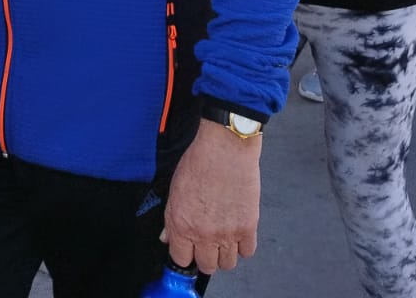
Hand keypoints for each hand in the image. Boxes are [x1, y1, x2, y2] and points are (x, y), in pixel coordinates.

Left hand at [161, 118, 260, 275]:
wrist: (226, 147)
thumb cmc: (200, 161)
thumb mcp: (175, 189)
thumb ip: (171, 218)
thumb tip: (167, 236)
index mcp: (181, 225)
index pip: (180, 259)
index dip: (185, 254)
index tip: (189, 250)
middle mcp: (203, 234)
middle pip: (206, 266)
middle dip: (205, 257)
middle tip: (207, 243)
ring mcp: (227, 233)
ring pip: (227, 264)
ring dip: (225, 254)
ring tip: (223, 238)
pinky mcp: (248, 227)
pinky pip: (247, 252)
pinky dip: (243, 246)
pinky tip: (238, 232)